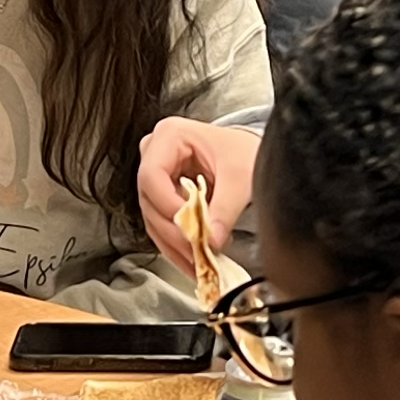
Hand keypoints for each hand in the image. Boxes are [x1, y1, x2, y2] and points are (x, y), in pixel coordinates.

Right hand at [136, 117, 261, 268]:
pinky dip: (177, 246)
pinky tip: (192, 262)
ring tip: (198, 263)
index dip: (167, 204)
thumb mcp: (241, 175)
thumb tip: (212, 240)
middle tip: (197, 252)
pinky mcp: (162, 198)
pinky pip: (163, 226)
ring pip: (153, 218)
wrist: (249, 155)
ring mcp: (157, 177)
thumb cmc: (244, 153)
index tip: (190, 227)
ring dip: (174, 245)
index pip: (152, 175)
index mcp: (170, 136)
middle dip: (174, 231)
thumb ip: (226, 206)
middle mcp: (155, 155)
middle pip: (150, 200)